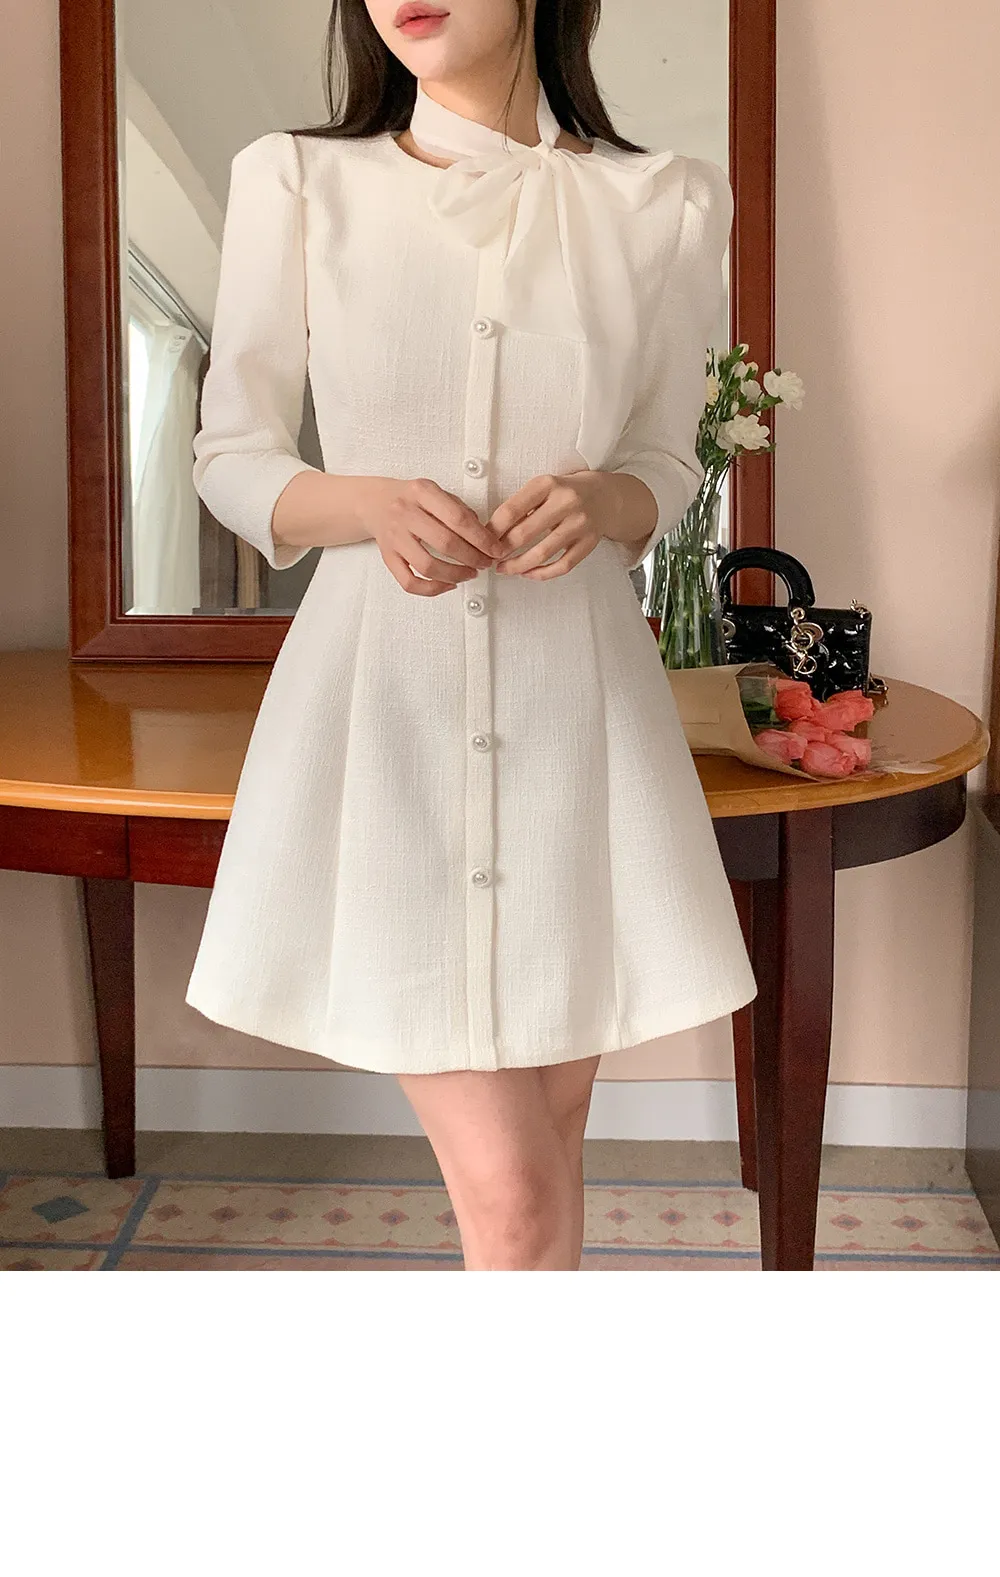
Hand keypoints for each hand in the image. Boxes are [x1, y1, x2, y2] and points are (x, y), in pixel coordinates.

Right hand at [370, 477, 505, 595]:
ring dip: (455, 575)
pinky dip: (431, 589)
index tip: (496, 549)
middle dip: (473, 558)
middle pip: (445, 543)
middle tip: (486, 563)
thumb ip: (459, 509)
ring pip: (428, 566)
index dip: (482, 538)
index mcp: (422, 492)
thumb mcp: (435, 491)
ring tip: (470, 573)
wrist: (374, 503)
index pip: (458, 519)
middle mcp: (405, 513)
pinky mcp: (388, 557)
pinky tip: (448, 584)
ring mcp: (394, 537)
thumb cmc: (411, 499)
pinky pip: (409, 582)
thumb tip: (484, 536)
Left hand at [488, 471, 605, 578]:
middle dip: (502, 550)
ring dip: (517, 566)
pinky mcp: (588, 543)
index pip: (511, 510)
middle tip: (491, 556)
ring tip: (505, 568)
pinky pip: (562, 565)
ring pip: (542, 553)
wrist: (606, 496)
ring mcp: (580, 524)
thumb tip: (492, 531)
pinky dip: (542, 574)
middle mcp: (566, 502)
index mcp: (548, 484)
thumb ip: (521, 505)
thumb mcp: (544, 488)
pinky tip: (529, 573)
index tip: (484, 540)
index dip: (493, 529)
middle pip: (524, 534)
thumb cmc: (568, 493)